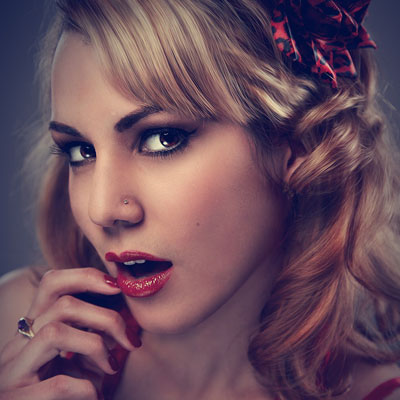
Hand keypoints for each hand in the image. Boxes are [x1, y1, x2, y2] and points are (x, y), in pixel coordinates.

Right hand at [0, 268, 139, 398]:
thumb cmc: (61, 396)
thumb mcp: (73, 359)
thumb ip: (88, 336)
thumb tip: (123, 318)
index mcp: (32, 331)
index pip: (51, 284)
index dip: (85, 276)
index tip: (117, 287)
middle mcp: (16, 346)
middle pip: (62, 305)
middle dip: (105, 317)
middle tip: (129, 339)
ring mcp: (11, 372)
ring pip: (54, 333)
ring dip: (95, 346)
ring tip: (112, 366)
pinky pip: (59, 384)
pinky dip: (87, 388)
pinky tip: (96, 397)